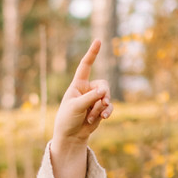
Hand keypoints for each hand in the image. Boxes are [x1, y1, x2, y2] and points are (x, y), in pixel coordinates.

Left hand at [50, 40, 112, 177]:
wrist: (71, 136)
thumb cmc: (67, 119)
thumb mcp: (76, 107)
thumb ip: (90, 98)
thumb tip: (105, 91)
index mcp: (78, 84)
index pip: (85, 66)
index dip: (92, 53)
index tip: (98, 41)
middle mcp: (87, 89)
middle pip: (103, 85)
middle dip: (102, 95)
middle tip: (100, 104)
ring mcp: (95, 99)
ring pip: (107, 97)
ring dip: (101, 107)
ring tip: (94, 116)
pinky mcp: (101, 109)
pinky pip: (109, 107)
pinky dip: (106, 112)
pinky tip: (102, 118)